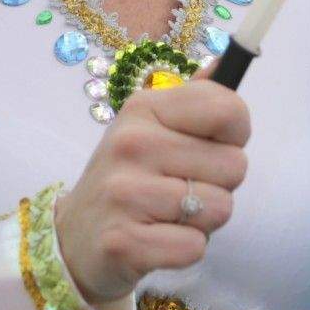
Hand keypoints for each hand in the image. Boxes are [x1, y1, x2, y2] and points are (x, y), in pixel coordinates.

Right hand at [55, 76, 250, 306]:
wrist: (75, 237)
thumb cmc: (129, 178)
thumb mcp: (152, 128)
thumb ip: (195, 98)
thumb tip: (228, 60)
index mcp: (143, 107)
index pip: (229, 110)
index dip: (234, 136)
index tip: (207, 147)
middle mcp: (131, 143)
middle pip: (235, 166)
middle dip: (218, 185)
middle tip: (179, 188)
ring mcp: (124, 193)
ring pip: (220, 208)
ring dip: (203, 220)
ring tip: (167, 215)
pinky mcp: (124, 242)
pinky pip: (195, 247)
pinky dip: (185, 250)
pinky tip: (157, 240)